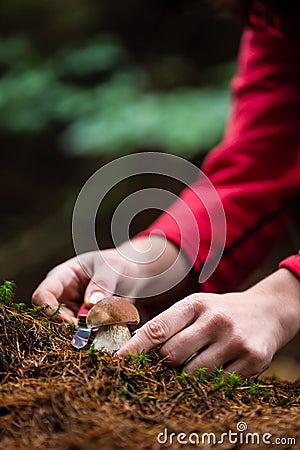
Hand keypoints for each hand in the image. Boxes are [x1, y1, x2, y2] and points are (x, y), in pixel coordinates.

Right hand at [32, 236, 192, 323]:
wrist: (136, 275)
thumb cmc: (121, 265)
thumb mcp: (113, 269)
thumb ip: (102, 284)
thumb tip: (91, 304)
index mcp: (62, 277)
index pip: (43, 296)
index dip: (50, 312)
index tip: (71, 323)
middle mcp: (63, 296)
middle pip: (51, 319)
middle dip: (67, 330)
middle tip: (89, 336)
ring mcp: (73, 312)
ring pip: (67, 333)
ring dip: (83, 337)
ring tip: (104, 333)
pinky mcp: (86, 326)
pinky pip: (84, 338)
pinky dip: (95, 340)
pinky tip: (110, 336)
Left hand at [117, 269, 299, 377]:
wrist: (268, 310)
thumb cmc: (221, 311)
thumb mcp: (196, 306)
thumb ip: (170, 324)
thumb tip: (136, 347)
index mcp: (195, 303)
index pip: (157, 328)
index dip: (134, 348)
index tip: (117, 362)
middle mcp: (214, 319)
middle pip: (172, 355)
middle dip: (167, 363)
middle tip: (176, 358)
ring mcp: (234, 340)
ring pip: (193, 374)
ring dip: (189, 374)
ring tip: (201, 359)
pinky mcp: (253, 359)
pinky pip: (219, 384)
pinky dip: (213, 381)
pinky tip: (221, 365)